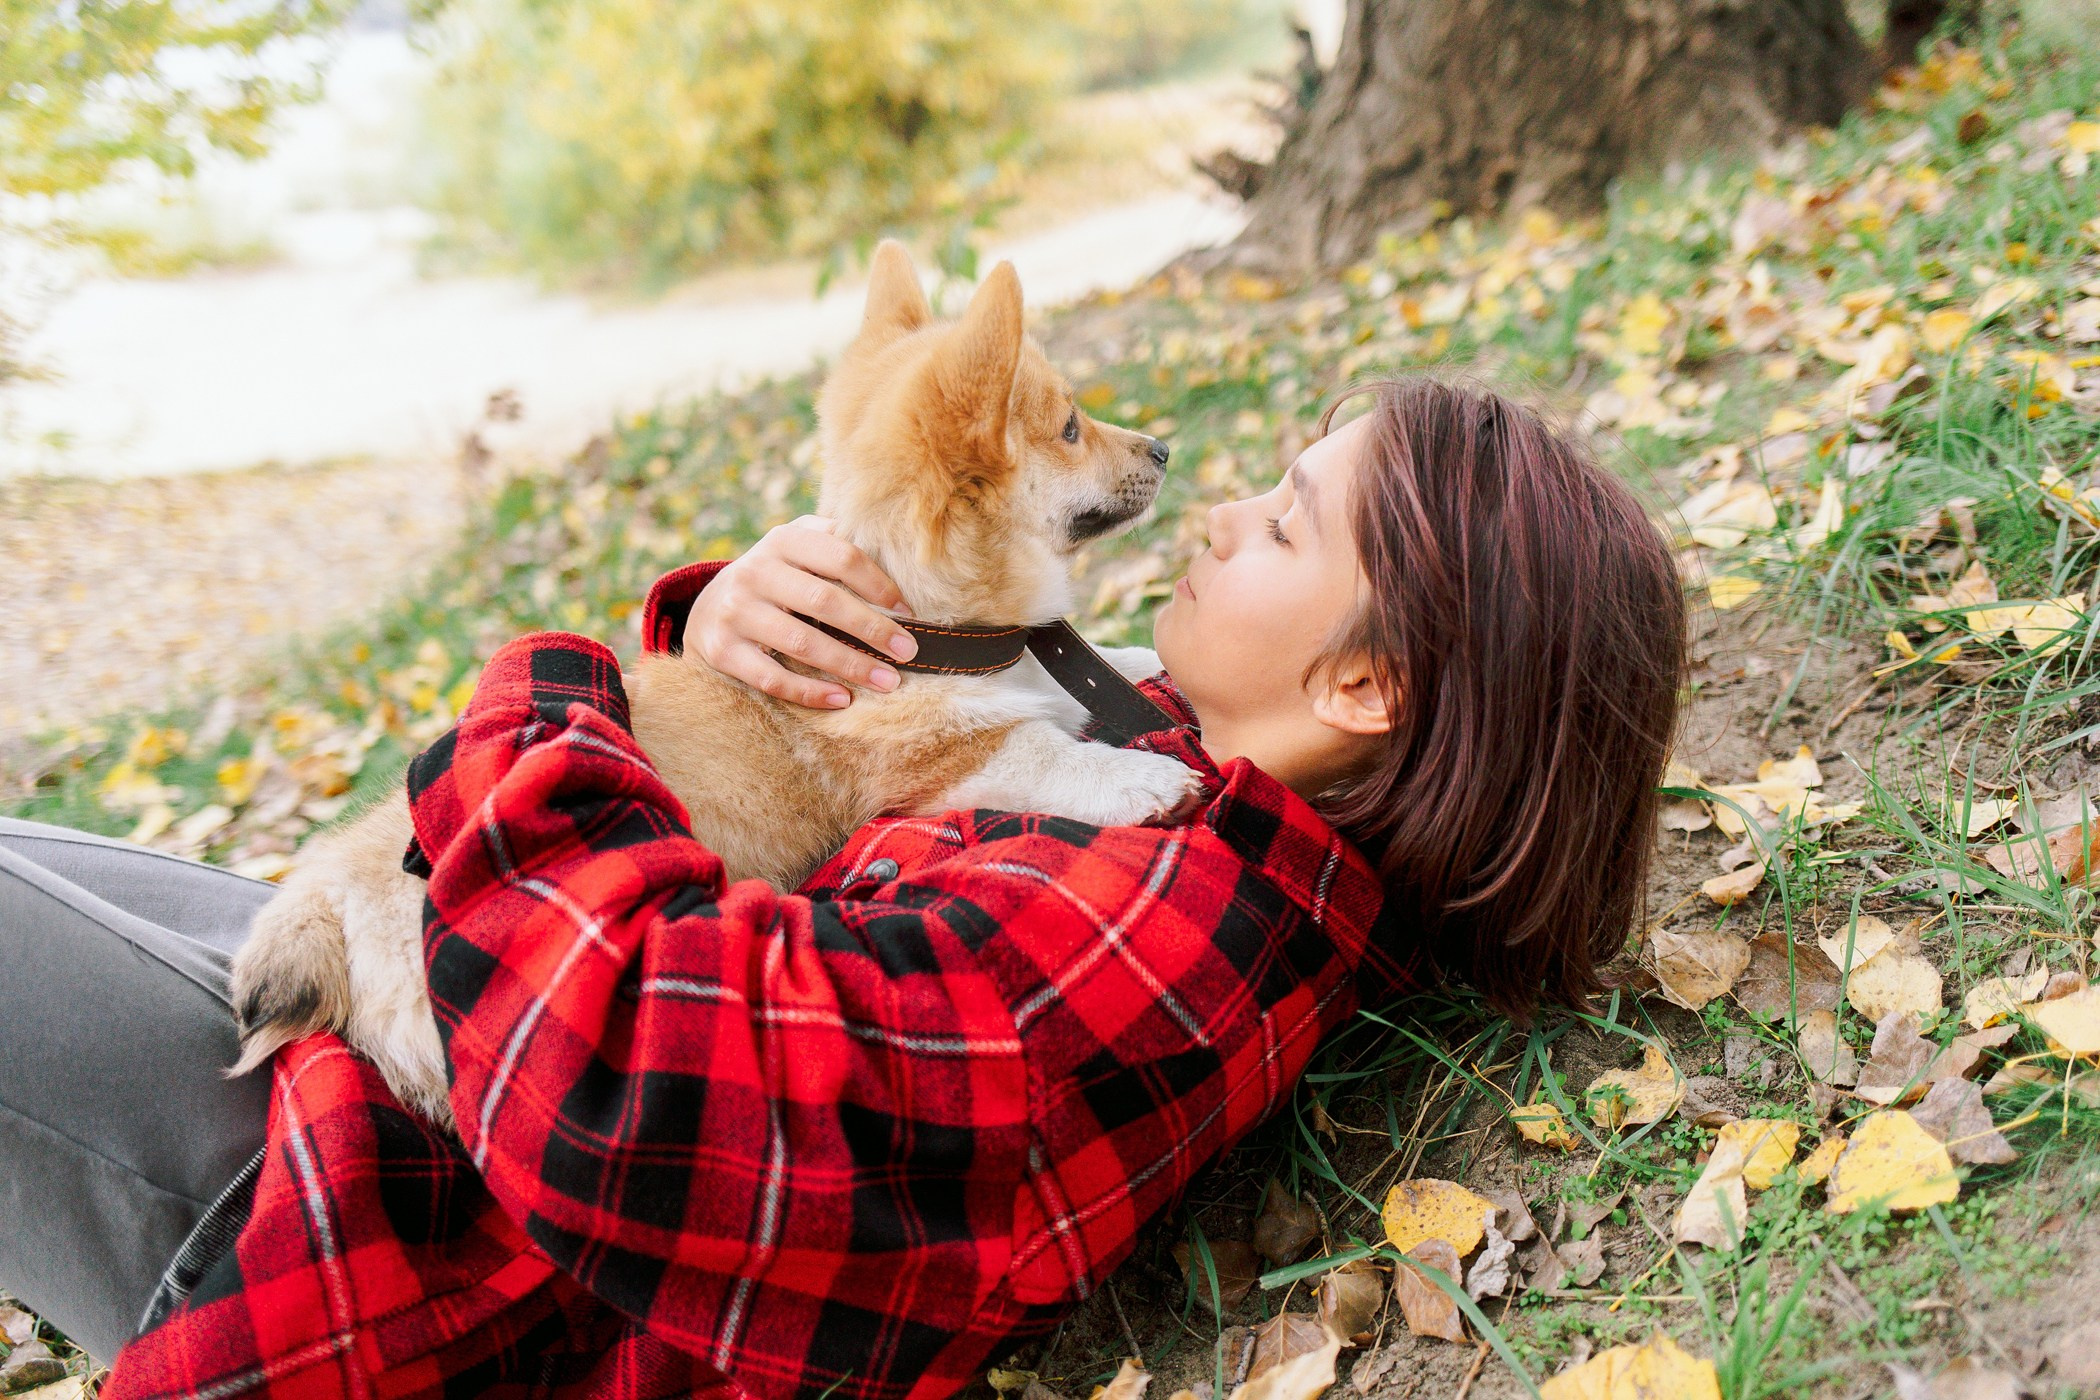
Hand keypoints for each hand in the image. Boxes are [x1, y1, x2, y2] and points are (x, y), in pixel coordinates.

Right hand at [687, 516, 917, 707]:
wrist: (710, 608)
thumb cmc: (776, 576)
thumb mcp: (797, 546)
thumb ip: (834, 540)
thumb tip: (892, 552)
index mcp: (782, 540)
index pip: (841, 557)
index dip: (879, 585)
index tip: (907, 612)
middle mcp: (755, 572)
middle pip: (825, 601)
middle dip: (873, 630)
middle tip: (908, 652)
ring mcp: (736, 612)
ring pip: (802, 643)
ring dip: (851, 665)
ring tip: (888, 681)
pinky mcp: (722, 650)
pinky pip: (773, 678)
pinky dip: (811, 692)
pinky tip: (842, 698)